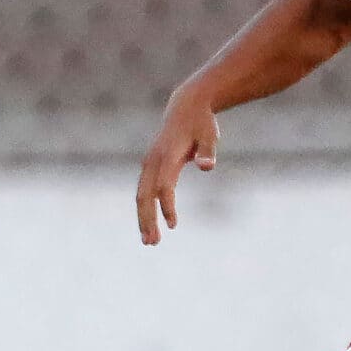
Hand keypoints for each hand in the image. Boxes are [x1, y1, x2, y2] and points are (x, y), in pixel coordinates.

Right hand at [136, 90, 219, 244]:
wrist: (186, 108)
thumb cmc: (202, 124)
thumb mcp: (210, 136)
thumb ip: (208, 152)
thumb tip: (207, 166)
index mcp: (167, 156)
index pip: (164, 186)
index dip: (167, 206)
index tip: (173, 225)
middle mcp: (153, 161)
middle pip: (145, 194)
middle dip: (147, 219)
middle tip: (152, 242)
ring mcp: (148, 164)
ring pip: (141, 195)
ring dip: (143, 218)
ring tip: (150, 241)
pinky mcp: (149, 166)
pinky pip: (144, 191)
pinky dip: (145, 208)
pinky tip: (151, 224)